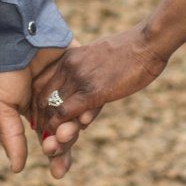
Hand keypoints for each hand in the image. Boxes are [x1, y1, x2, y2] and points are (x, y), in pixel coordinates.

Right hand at [0, 46, 83, 179]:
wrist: (14, 35)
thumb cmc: (4, 72)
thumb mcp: (2, 106)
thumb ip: (11, 136)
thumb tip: (18, 169)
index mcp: (35, 112)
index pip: (49, 139)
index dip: (56, 155)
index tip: (58, 173)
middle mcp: (54, 100)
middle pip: (68, 130)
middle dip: (66, 144)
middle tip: (61, 145)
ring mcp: (69, 84)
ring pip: (81, 113)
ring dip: (78, 126)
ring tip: (72, 131)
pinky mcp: (81, 67)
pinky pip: (91, 90)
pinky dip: (91, 104)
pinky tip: (87, 114)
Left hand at [31, 24, 167, 143]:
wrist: (147, 43)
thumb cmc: (130, 49)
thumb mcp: (99, 54)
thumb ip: (87, 68)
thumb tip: (87, 82)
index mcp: (69, 57)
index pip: (41, 84)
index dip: (39, 104)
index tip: (41, 118)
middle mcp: (69, 66)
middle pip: (42, 97)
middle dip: (41, 118)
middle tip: (43, 134)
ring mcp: (79, 79)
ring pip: (53, 107)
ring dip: (50, 127)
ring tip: (50, 141)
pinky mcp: (93, 92)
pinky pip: (67, 112)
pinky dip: (61, 126)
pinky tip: (64, 136)